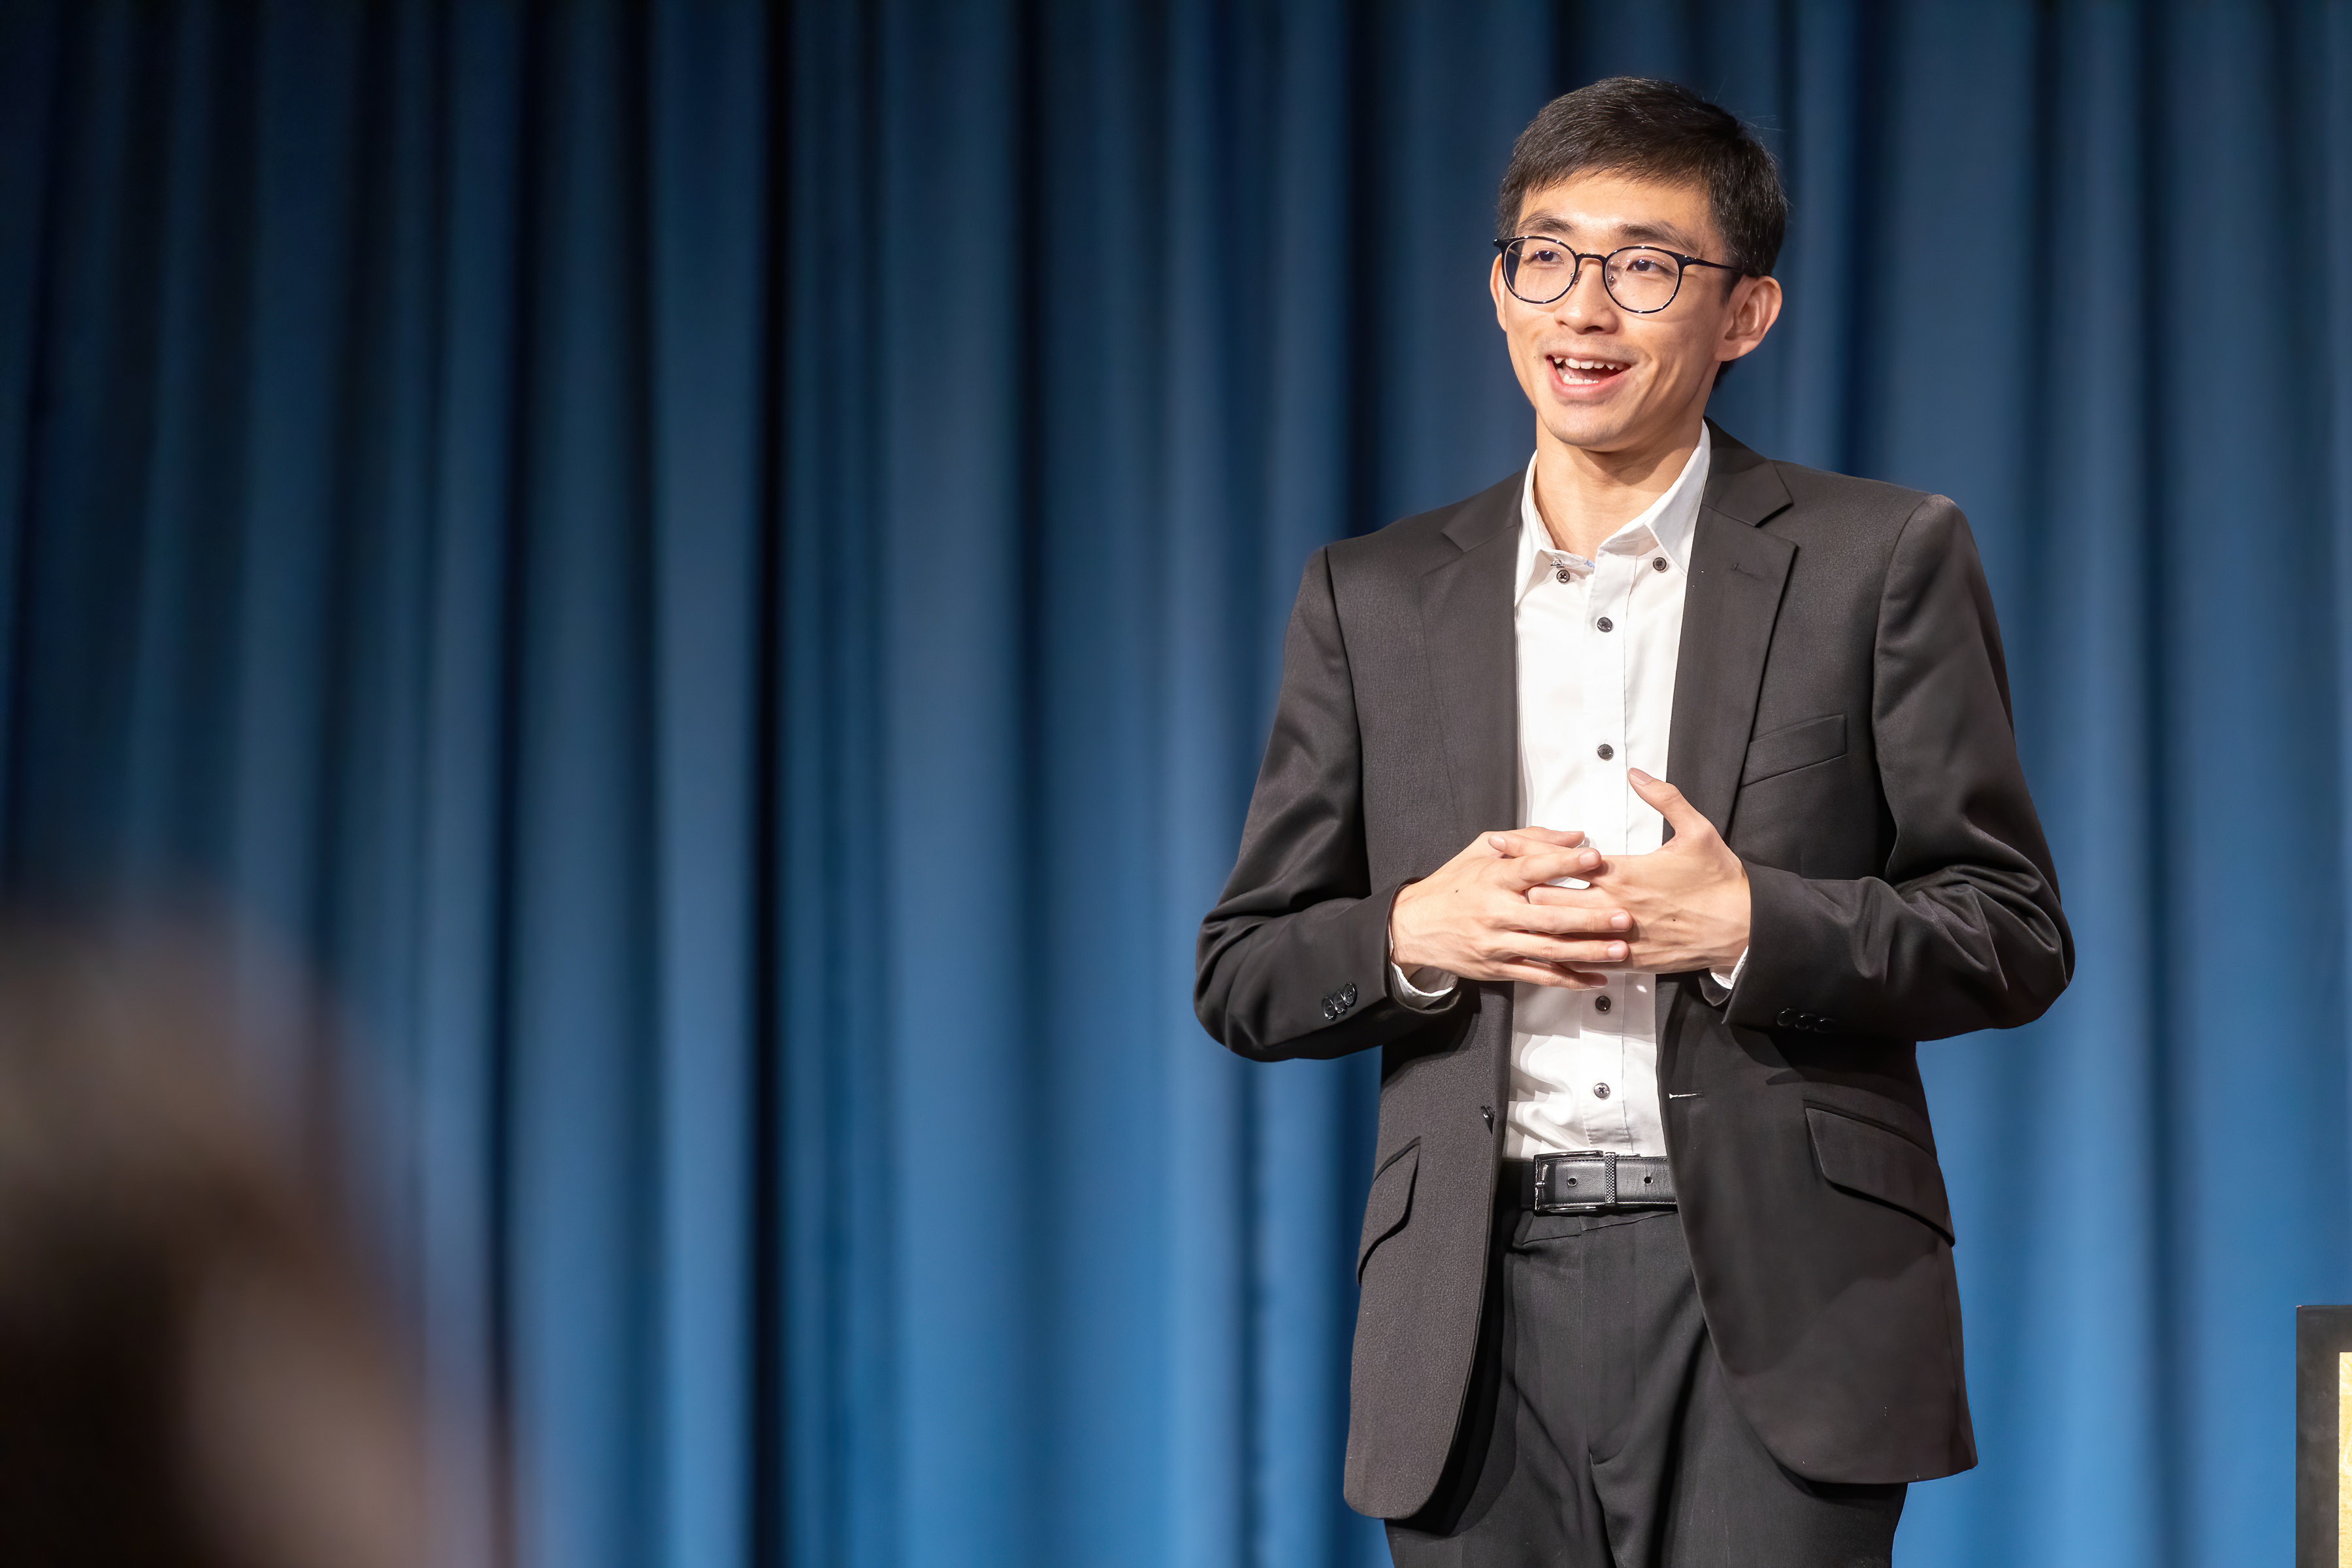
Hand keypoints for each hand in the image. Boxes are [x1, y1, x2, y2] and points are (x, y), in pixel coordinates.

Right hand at [1388, 826, 1633, 988]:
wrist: (1414, 926)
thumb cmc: (1454, 884)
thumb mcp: (1482, 850)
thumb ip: (1530, 840)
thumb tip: (1576, 835)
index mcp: (1494, 878)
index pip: (1533, 868)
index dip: (1564, 863)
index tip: (1595, 858)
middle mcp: (1496, 912)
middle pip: (1549, 916)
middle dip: (1590, 918)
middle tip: (1624, 916)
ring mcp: (1497, 943)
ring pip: (1548, 950)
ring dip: (1587, 951)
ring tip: (1620, 949)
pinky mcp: (1498, 968)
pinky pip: (1538, 976)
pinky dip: (1569, 979)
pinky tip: (1596, 978)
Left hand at [1509, 770, 1749, 974]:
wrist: (1744, 927)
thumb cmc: (1721, 880)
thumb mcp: (1697, 830)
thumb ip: (1664, 798)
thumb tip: (1637, 773)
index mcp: (1625, 872)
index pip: (1561, 860)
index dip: (1526, 851)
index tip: (1500, 844)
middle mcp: (1615, 905)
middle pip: (1549, 899)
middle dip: (1520, 890)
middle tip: (1493, 883)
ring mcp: (1620, 936)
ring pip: (1562, 933)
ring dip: (1534, 923)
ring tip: (1506, 915)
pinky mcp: (1631, 961)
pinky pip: (1587, 960)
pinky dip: (1562, 955)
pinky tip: (1543, 951)